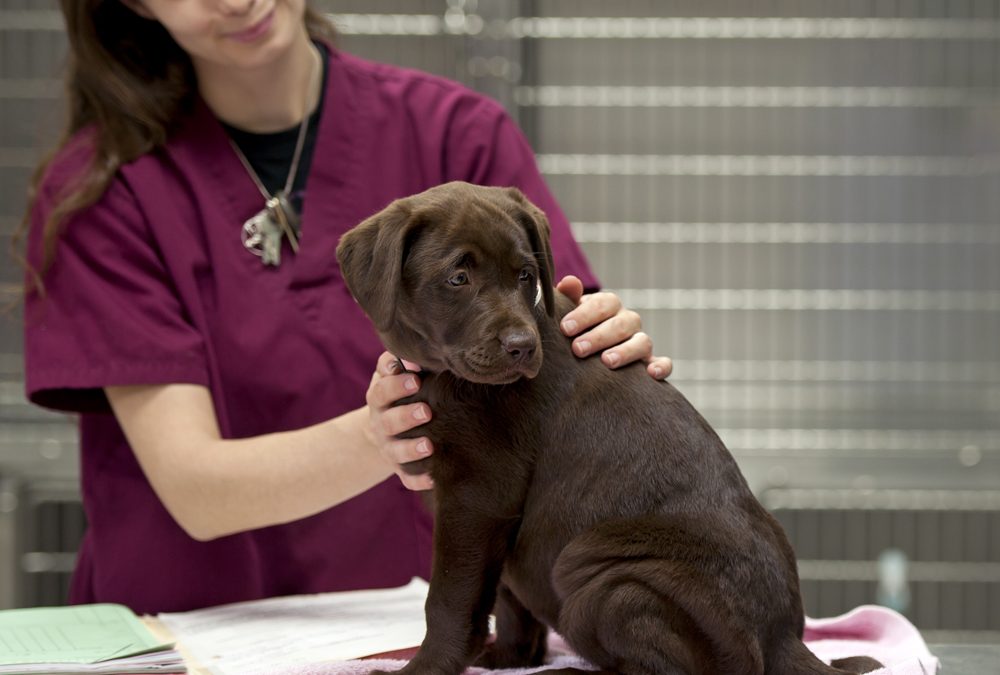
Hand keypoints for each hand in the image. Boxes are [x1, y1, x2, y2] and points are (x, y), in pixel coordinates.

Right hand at [365, 351, 433, 489]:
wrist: (385, 428)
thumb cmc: (398, 392)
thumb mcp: (391, 373)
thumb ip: (397, 361)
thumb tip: (415, 356)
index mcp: (379, 398)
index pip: (382, 390)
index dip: (396, 385)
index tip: (416, 379)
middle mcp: (381, 424)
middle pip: (390, 421)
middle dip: (406, 416)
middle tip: (426, 411)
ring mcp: (389, 448)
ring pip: (397, 451)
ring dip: (412, 449)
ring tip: (430, 446)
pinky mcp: (400, 468)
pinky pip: (406, 478)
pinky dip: (418, 480)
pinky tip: (433, 478)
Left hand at [556, 275, 672, 379]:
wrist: (585, 352)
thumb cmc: (575, 330)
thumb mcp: (568, 313)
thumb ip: (569, 298)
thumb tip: (569, 282)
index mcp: (609, 306)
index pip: (603, 303)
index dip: (584, 314)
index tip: (565, 328)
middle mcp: (628, 321)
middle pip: (621, 323)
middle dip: (599, 336)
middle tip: (578, 349)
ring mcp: (641, 342)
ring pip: (643, 342)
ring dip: (626, 351)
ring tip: (607, 361)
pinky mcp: (650, 363)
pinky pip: (664, 363)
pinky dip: (662, 367)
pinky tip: (651, 374)